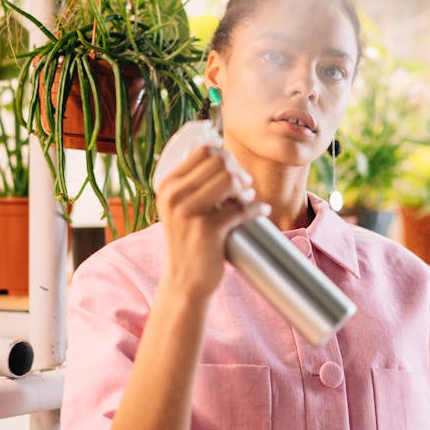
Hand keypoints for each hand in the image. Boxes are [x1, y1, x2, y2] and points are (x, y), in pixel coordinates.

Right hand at [156, 145, 268, 297]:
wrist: (184, 279)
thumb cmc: (190, 239)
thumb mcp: (181, 208)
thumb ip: (194, 184)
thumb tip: (229, 159)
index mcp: (168, 186)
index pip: (204, 150)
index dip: (226, 156)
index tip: (234, 172)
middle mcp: (174, 196)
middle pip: (220, 162)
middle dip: (239, 172)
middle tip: (245, 188)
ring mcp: (189, 213)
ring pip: (230, 180)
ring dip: (246, 189)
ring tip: (248, 199)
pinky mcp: (207, 231)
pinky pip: (241, 209)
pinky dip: (257, 208)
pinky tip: (262, 211)